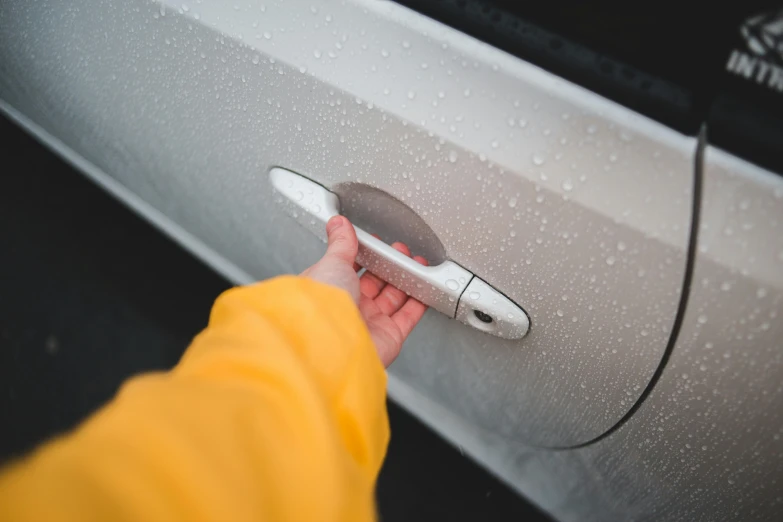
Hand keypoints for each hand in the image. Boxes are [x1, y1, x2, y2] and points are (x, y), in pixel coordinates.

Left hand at [301, 216, 427, 366]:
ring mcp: (368, 323)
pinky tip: (425, 288)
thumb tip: (338, 224)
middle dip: (390, 266)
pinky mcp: (388, 337)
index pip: (350, 267)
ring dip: (406, 281)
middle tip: (402, 252)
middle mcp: (348, 307)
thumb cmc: (322, 305)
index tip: (379, 243)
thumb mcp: (331, 262)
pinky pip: (408, 317)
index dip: (366, 255)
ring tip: (417, 264)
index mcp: (329, 288)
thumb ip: (341, 243)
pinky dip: (419, 302)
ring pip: (393, 298)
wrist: (333, 343)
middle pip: (375, 283)